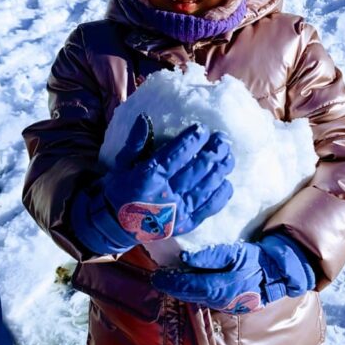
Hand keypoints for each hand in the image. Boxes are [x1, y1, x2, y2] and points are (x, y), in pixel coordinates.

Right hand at [71, 114, 233, 254]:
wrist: (116, 226)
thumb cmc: (120, 190)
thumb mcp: (121, 165)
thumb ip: (135, 143)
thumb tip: (144, 118)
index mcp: (148, 178)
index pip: (176, 155)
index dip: (192, 141)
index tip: (203, 130)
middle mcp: (165, 195)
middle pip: (197, 170)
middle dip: (213, 152)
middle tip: (222, 140)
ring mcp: (177, 212)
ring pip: (206, 187)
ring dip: (221, 170)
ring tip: (229, 157)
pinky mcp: (185, 225)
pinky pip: (208, 209)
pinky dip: (220, 195)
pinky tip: (226, 183)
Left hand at [151, 234, 313, 314]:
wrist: (281, 273)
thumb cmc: (257, 259)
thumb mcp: (236, 252)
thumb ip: (211, 255)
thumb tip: (186, 258)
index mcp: (223, 287)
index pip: (191, 285)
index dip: (173, 281)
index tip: (158, 275)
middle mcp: (223, 300)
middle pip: (191, 294)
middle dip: (173, 287)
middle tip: (157, 278)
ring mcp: (228, 305)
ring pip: (198, 299)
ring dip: (182, 291)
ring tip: (168, 282)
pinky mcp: (232, 306)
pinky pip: (207, 300)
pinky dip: (194, 294)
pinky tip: (187, 287)